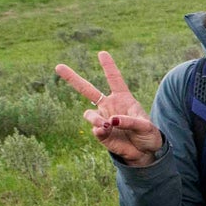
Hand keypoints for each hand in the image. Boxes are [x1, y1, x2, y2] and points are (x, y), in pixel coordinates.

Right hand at [56, 51, 163, 165]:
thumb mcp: (145, 126)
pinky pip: (95, 129)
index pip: (114, 79)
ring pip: (88, 114)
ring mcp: (103, 119)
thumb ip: (130, 121)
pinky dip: (100, 130)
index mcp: (123, 98)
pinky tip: (107, 131)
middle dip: (72, 78)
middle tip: (58, 66)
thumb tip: (111, 121)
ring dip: (95, 119)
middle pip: (87, 90)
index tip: (101, 53)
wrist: (145, 153)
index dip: (108, 66)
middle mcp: (110, 106)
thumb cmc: (148, 135)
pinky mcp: (100, 133)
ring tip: (106, 125)